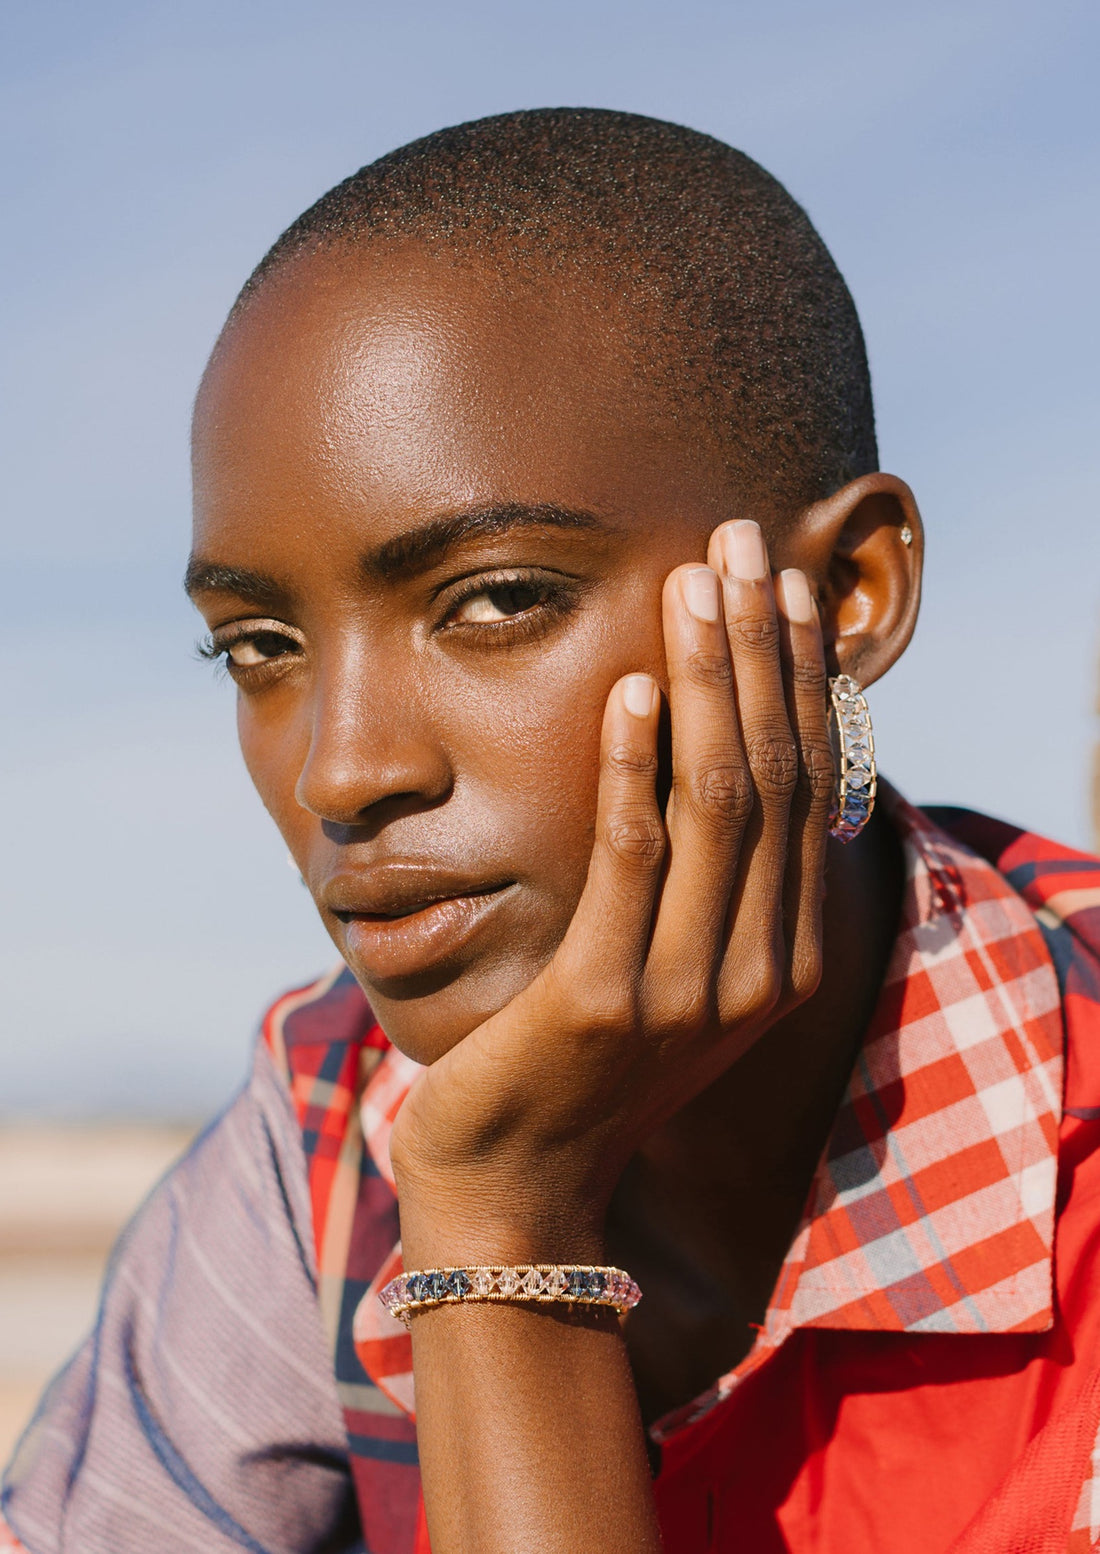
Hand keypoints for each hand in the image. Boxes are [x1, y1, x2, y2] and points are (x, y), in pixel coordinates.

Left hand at [391, 518, 833, 1262]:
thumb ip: (710, 882)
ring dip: (704, 681)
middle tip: (741, 543)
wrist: (519, 1181)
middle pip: (771, 775)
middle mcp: (756, 972)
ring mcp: (687, 990)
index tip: (780, 588)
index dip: (797, 682)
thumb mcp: (673, 969)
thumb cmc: (585, 1062)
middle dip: (758, 650)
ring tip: (691, 584)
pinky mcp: (604, 999)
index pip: (808, 790)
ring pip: (716, 803)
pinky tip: (628, 692)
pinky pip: (629, 858)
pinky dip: (633, 769)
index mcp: (782, 957)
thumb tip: (711, 753)